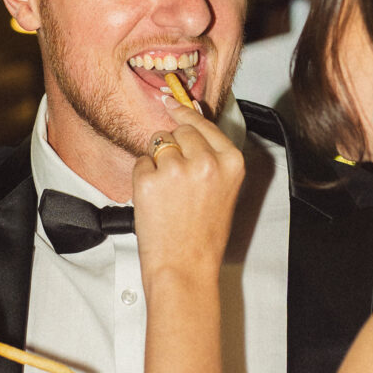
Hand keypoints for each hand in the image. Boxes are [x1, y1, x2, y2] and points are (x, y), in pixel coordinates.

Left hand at [131, 111, 243, 277]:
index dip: (187, 113)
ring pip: (158, 144)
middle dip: (173, 144)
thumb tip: (190, 122)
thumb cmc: (204, 237)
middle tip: (174, 173)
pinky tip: (155, 201)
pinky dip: (143, 178)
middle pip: (181, 129)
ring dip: (157, 162)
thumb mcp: (224, 191)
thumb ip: (212, 157)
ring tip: (168, 194)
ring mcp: (176, 168)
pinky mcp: (149, 179)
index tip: (175, 104)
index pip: (205, 124)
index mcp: (231, 162)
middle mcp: (206, 161)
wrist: (185, 268)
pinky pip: (141, 163)